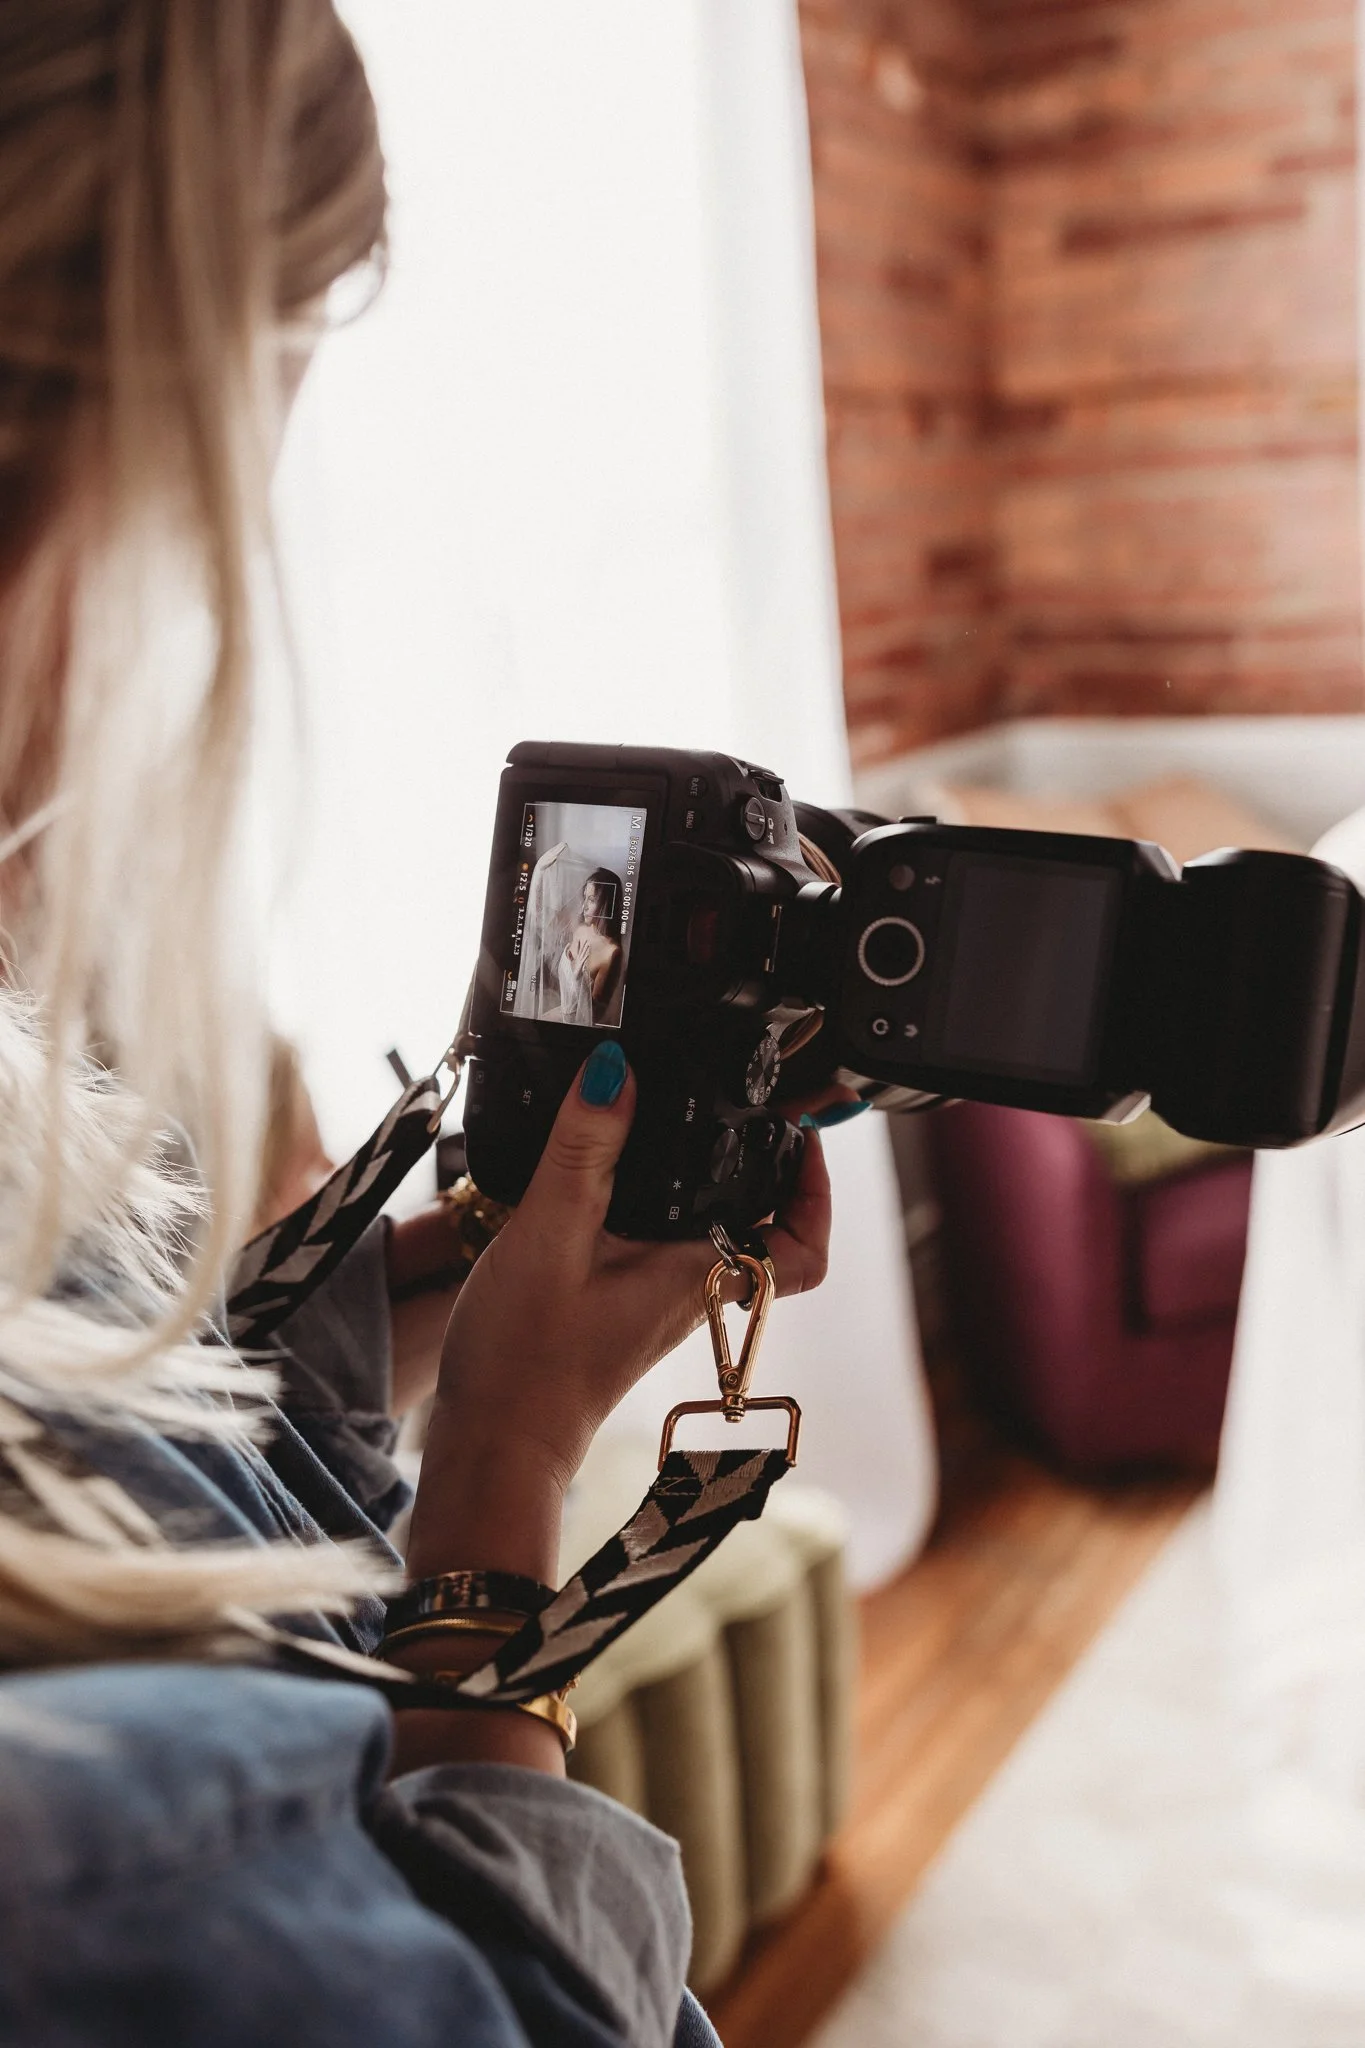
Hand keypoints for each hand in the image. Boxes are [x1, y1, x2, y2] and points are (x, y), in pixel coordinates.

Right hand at [403, 1042, 831, 1584]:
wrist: (490, 1445)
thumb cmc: (524, 1364)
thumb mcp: (549, 1236)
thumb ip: (583, 1151)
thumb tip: (617, 1072)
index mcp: (698, 1277)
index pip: (802, 1246)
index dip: (816, 1189)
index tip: (798, 1131)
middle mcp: (690, 1291)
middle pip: (757, 1224)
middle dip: (756, 1160)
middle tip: (735, 1101)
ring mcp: (656, 1300)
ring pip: (706, 1231)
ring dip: (701, 1176)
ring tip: (671, 1117)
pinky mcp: (618, 1302)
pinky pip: (659, 1242)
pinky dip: (651, 1198)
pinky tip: (607, 1169)